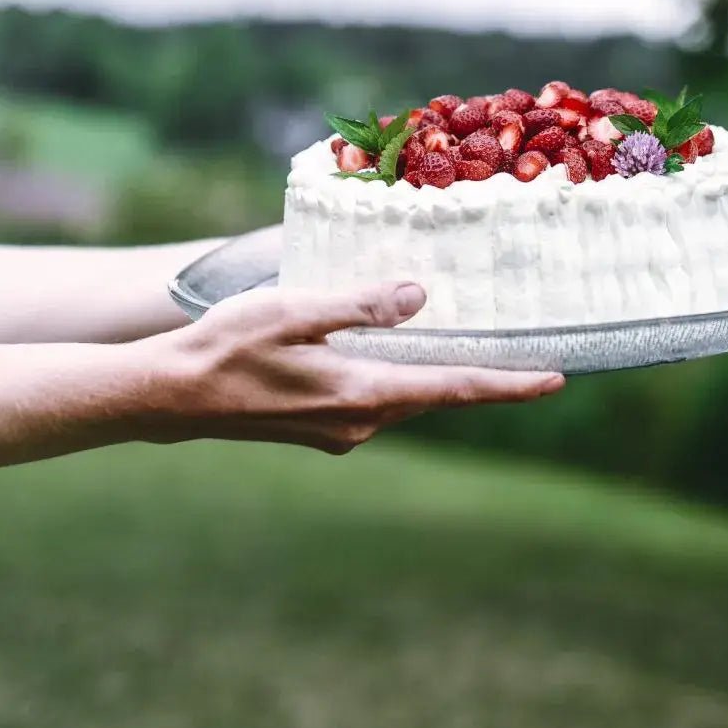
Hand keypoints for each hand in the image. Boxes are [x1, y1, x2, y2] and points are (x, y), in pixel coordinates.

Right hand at [154, 282, 564, 454]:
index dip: (509, 383)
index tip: (556, 380)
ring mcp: (339, 430)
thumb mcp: (294, 312)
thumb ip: (360, 306)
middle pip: (438, 394)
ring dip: (441, 373)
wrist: (170, 398)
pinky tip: (403, 349)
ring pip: (407, 396)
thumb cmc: (227, 346)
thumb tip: (421, 297)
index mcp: (361, 395)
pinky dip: (402, 376)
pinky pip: (379, 398)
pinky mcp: (321, 426)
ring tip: (476, 341)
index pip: (454, 389)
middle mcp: (359, 422)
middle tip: (533, 356)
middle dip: (485, 377)